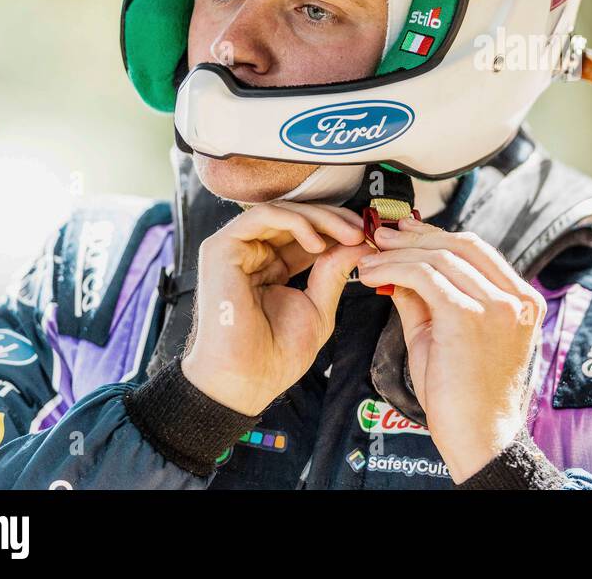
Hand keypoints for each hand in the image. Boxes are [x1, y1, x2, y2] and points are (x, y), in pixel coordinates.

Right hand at [182, 201, 373, 415]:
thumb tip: (361, 243)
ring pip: (283, 212)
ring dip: (321, 218)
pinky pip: (263, 216)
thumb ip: (335, 271)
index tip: (370, 236)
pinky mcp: (222, 248)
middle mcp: (253, 255)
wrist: (248, 379)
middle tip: (364, 230)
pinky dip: (296, 222)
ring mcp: (236, 250)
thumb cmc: (276, 354)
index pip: (307, 234)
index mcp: (273, 268)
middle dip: (335, 220)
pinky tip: (318, 243)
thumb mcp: (318, 306)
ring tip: (349, 235)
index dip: (338, 230)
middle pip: (296, 218)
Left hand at [357, 217, 546, 482]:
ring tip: (367, 259)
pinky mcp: (470, 315)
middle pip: (461, 244)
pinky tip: (372, 275)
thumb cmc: (462, 396)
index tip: (403, 231)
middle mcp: (517, 298)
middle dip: (415, 236)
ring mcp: (498, 305)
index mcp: (522, 300)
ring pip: (439, 257)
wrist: (478, 439)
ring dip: (397, 253)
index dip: (436, 235)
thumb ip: (426, 299)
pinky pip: (425, 276)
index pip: (476, 250)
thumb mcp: (444, 336)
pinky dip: (394, 269)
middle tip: (380, 235)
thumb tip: (397, 268)